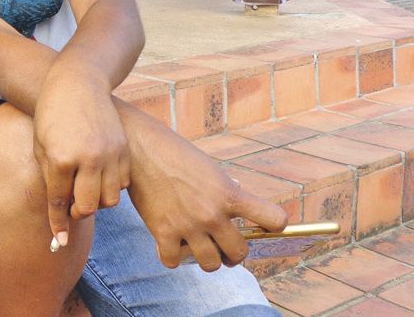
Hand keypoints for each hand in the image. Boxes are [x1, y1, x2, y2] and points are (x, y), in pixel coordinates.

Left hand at [34, 77, 129, 249]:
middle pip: (89, 207)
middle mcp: (87, 158)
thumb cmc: (52, 115)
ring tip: (85, 187)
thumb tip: (58, 213)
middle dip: (78, 213)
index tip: (58, 243)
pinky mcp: (123, 149)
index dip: (58, 226)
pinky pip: (122, 183)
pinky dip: (111, 186)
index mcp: (60, 158)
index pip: (59, 203)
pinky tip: (99, 174)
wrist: (77, 83)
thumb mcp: (41, 147)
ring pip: (109, 199)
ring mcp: (109, 153)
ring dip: (96, 200)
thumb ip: (50, 180)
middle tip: (72, 205)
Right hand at [125, 118, 287, 271]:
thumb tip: (236, 212)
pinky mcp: (162, 233)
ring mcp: (188, 226)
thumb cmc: (176, 154)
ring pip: (211, 264)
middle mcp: (212, 214)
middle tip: (224, 245)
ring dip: (207, 258)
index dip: (273, 224)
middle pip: (239, 253)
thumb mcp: (210, 170)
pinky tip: (172, 245)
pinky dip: (173, 256)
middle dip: (233, 252)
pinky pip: (174, 262)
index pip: (274, 219)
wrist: (140, 148)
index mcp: (229, 194)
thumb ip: (225, 193)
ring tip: (200, 247)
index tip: (264, 225)